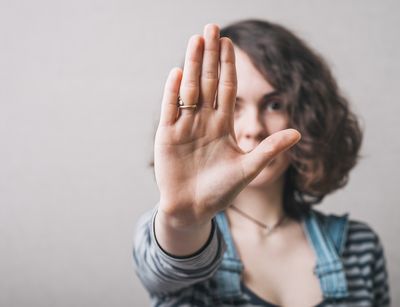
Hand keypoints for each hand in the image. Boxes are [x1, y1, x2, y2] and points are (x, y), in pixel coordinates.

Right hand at [154, 24, 300, 227]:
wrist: (193, 209)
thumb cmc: (220, 192)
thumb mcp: (247, 169)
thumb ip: (269, 150)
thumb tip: (298, 132)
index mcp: (223, 125)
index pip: (226, 88)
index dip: (228, 65)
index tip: (230, 42)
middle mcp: (204, 120)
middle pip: (207, 82)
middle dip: (209, 55)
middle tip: (211, 27)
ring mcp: (185, 126)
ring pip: (189, 89)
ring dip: (191, 65)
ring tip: (195, 40)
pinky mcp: (167, 135)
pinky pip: (170, 109)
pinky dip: (172, 91)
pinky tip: (177, 72)